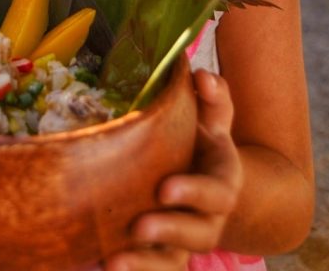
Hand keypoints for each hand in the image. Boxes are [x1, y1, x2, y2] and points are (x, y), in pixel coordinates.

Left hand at [103, 70, 242, 269]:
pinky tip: (106, 265)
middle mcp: (209, 218)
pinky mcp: (166, 256)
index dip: (192, 193)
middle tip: (139, 226)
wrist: (209, 183)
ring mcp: (187, 241)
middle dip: (169, 231)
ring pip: (173, 262)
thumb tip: (203, 77)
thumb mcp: (212, 118)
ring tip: (114, 261)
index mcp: (222, 183)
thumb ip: (213, 97)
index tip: (165, 188)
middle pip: (197, 234)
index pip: (215, 193)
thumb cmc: (203, 142)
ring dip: (146, 265)